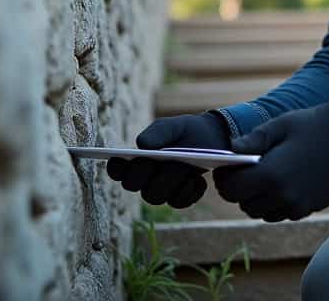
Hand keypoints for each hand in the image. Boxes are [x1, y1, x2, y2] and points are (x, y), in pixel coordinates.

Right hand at [106, 112, 229, 208]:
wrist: (212, 139)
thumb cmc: (185, 131)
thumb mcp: (173, 126)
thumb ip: (159, 132)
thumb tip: (142, 145)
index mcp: (137, 160)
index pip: (117, 170)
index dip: (115, 168)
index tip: (120, 158)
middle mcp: (146, 179)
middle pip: (133, 185)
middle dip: (144, 173)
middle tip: (157, 160)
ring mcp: (162, 190)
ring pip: (154, 197)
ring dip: (169, 181)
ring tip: (185, 167)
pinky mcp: (180, 197)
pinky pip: (179, 202)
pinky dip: (188, 191)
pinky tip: (198, 179)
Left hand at [212, 95, 328, 221]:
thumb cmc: (312, 126)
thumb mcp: (280, 126)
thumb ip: (252, 141)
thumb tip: (229, 151)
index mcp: (271, 174)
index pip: (231, 190)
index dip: (224, 180)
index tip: (227, 168)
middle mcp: (282, 196)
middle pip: (244, 204)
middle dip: (240, 190)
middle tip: (245, 172)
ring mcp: (297, 206)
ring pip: (261, 212)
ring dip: (257, 199)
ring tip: (264, 177)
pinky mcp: (308, 209)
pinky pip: (281, 213)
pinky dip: (275, 203)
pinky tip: (282, 183)